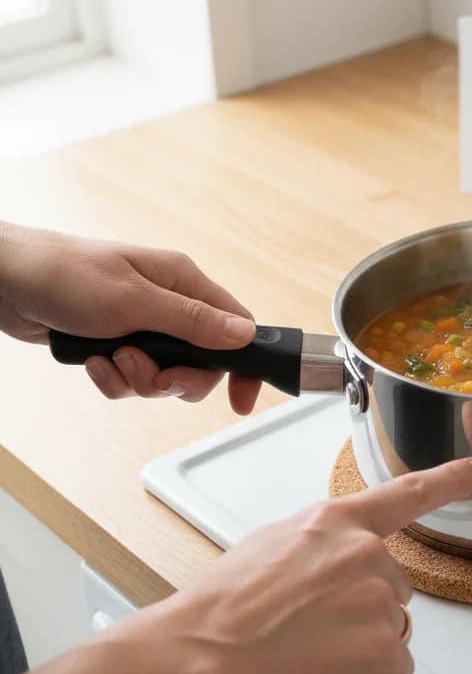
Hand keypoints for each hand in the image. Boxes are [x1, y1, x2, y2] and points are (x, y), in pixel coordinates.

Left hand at [0, 220, 260, 413]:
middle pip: (202, 361)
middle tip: (150, 373)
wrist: (1, 281)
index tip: (241, 399)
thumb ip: (192, 322)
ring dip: (139, 379)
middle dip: (175, 378)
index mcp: (183, 282)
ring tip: (110, 360)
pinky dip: (114, 379)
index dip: (244, 364)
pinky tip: (92, 362)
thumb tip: (245, 335)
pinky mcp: (117, 343)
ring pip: (166, 374)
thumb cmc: (62, 274)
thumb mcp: (134, 301)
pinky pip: (133, 378)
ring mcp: (142, 325)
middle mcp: (169, 303)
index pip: (236, 326)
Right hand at [150, 454, 471, 673]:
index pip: (408, 494)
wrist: (202, 653)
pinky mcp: (384, 648)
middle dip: (363, 609)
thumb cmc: (224, 605)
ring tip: (307, 649)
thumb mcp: (274, 545)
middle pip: (395, 587)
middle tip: (310, 626)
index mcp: (338, 521)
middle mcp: (367, 553)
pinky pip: (394, 669)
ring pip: (391, 630)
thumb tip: (334, 566)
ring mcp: (379, 599)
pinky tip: (324, 672)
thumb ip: (323, 545)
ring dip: (362, 646)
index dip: (453, 479)